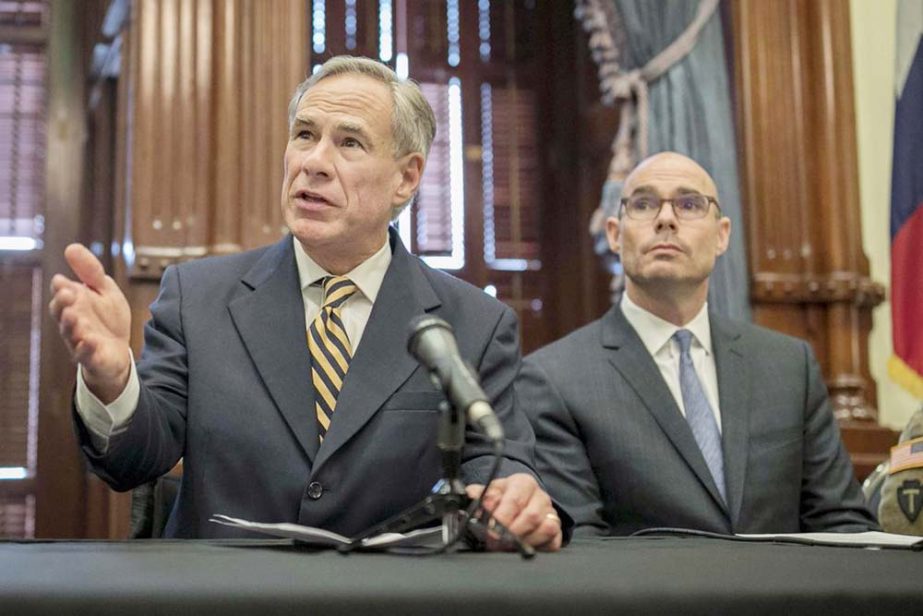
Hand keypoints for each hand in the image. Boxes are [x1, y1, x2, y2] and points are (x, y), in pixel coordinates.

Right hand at [49, 244, 131, 402]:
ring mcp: (80, 341)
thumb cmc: (107, 318)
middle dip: (62, 304)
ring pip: (71, 334)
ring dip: (71, 325)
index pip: (61, 294)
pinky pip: (86, 355)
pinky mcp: (92, 358)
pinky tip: (90, 341)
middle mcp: (72, 322)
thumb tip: (71, 247)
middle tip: (68, 294)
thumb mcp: (104, 290)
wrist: (118, 351)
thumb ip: (91, 271)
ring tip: (74, 316)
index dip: (61, 289)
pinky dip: (86, 348)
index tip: (64, 282)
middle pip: (61, 313)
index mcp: (73, 304)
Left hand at [466, 473, 562, 551]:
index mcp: (523, 483)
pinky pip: (554, 541)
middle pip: (531, 516)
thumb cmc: (502, 498)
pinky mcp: (557, 531)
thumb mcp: (488, 493)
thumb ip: (478, 495)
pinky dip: (539, 547)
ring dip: (525, 541)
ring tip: (509, 546)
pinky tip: (524, 546)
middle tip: (496, 543)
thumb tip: (472, 498)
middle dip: (512, 533)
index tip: (490, 530)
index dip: (501, 518)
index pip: (514, 500)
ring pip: (545, 529)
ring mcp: (551, 513)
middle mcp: (540, 496)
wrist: (518, 503)